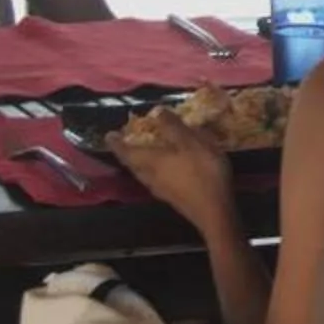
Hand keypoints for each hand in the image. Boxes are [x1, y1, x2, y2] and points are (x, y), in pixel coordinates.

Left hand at [115, 120, 237, 236]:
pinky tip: (165, 168)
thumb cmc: (203, 172)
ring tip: (144, 153)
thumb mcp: (191, 142)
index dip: (117, 143)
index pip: (126, 151)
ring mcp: (161, 190)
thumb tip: (156, 112)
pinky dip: (154, 170)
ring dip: (140, 162)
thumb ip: (173, 127)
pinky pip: (155, 180)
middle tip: (126, 142)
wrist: (214, 211)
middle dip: (128, 153)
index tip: (109, 135)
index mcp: (151, 161)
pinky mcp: (173, 198)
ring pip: (143, 173)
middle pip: (133, 164)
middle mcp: (150, 176)